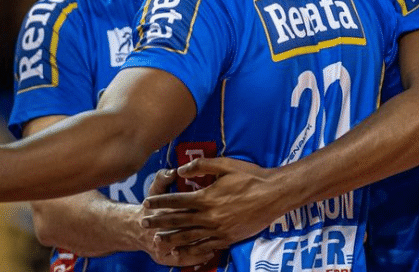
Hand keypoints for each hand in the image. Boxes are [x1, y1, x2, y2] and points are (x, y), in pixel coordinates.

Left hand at [141, 158, 288, 255]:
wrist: (274, 195)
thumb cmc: (251, 176)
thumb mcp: (226, 165)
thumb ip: (202, 165)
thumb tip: (182, 168)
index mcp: (206, 197)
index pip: (177, 200)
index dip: (160, 202)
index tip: (147, 203)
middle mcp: (209, 216)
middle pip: (178, 220)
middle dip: (159, 222)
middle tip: (144, 223)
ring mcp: (218, 229)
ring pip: (189, 237)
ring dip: (171, 239)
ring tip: (157, 240)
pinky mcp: (227, 238)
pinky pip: (205, 247)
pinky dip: (191, 251)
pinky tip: (182, 253)